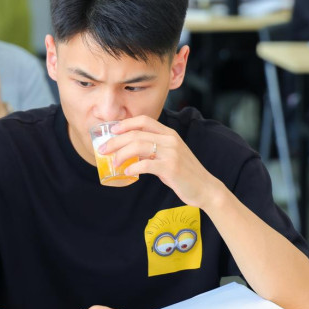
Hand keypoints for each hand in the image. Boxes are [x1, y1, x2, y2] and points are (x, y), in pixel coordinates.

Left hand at [101, 115, 222, 207]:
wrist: (205, 188)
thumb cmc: (185, 173)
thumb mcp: (170, 155)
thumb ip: (153, 151)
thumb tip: (129, 152)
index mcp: (169, 134)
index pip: (144, 120)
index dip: (125, 124)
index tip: (112, 131)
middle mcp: (170, 140)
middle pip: (136, 134)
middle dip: (116, 141)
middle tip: (103, 149)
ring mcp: (171, 153)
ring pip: (139, 146)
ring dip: (121, 154)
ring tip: (114, 162)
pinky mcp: (171, 168)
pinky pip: (146, 165)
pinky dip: (133, 167)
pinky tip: (127, 172)